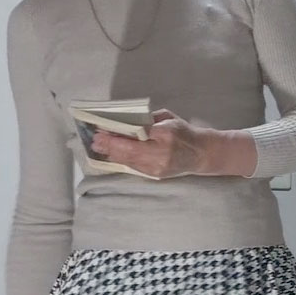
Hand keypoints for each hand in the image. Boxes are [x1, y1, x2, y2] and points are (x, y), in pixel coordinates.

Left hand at [90, 108, 208, 178]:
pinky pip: (135, 168)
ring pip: (130, 162)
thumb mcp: (167, 119)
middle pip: (129, 153)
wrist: (201, 154)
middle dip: (110, 147)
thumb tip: (126, 122)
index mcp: (165, 137)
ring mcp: (158, 169)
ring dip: (113, 155)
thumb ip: (148, 120)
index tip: (101, 132)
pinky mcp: (155, 176)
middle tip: (95, 142)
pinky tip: (113, 156)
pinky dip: (122, 161)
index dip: (116, 137)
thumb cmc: (184, 132)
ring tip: (99, 148)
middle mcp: (161, 156)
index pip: (136, 137)